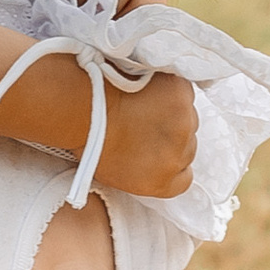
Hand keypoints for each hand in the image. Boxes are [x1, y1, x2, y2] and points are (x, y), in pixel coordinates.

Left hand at [93, 64, 198, 198]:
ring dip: (172, 111)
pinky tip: (148, 87)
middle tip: (147, 122)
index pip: (183, 177)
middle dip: (171, 135)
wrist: (81, 106)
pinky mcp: (181, 93)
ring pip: (187, 117)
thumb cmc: (88, 138)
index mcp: (162, 181)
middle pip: (188, 145)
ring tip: (144, 103)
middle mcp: (179, 155)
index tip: (159, 148)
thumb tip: (155, 160)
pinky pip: (182, 92)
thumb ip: (146, 172)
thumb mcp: (117, 173)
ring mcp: (184, 122)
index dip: (170, 160)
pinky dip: (170, 89)